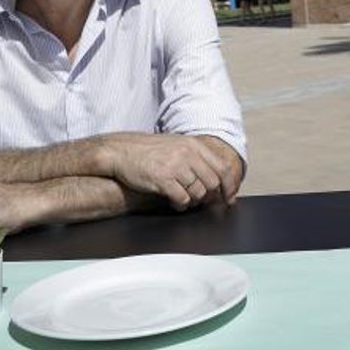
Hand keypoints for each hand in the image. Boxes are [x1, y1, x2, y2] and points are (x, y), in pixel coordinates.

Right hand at [101, 134, 240, 210]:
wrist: (120, 151)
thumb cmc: (147, 150)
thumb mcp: (176, 145)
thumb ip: (196, 158)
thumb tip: (215, 180)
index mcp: (193, 145)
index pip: (222, 168)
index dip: (229, 186)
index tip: (229, 198)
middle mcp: (187, 153)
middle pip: (212, 183)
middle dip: (209, 196)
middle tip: (201, 201)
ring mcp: (175, 166)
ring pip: (198, 193)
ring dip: (193, 201)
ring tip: (183, 199)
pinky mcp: (163, 179)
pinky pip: (182, 199)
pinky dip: (180, 205)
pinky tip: (173, 202)